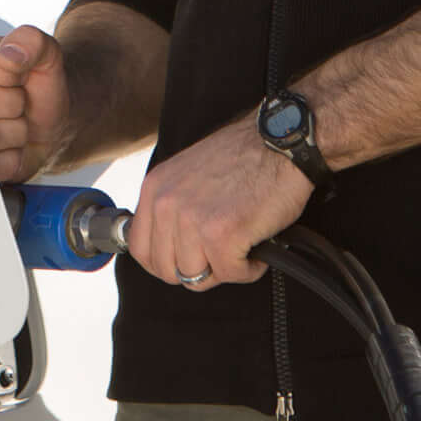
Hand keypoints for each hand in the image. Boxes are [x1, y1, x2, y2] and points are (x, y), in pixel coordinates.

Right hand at [0, 24, 70, 182]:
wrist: (47, 121)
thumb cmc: (36, 84)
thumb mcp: (45, 53)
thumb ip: (31, 41)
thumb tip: (9, 55)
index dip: (7, 73)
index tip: (17, 74)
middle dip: (14, 103)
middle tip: (16, 100)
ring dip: (15, 131)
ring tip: (12, 120)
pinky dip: (12, 157)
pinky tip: (8, 144)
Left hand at [125, 120, 311, 289]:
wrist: (280, 142)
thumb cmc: (244, 157)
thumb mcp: (187, 174)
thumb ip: (170, 207)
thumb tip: (166, 245)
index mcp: (154, 189)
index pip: (140, 250)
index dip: (167, 264)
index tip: (189, 261)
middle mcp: (166, 204)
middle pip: (167, 270)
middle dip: (198, 270)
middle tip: (222, 253)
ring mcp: (192, 220)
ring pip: (197, 277)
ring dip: (224, 268)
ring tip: (242, 245)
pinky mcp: (222, 234)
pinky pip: (230, 274)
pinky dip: (249, 268)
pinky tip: (256, 245)